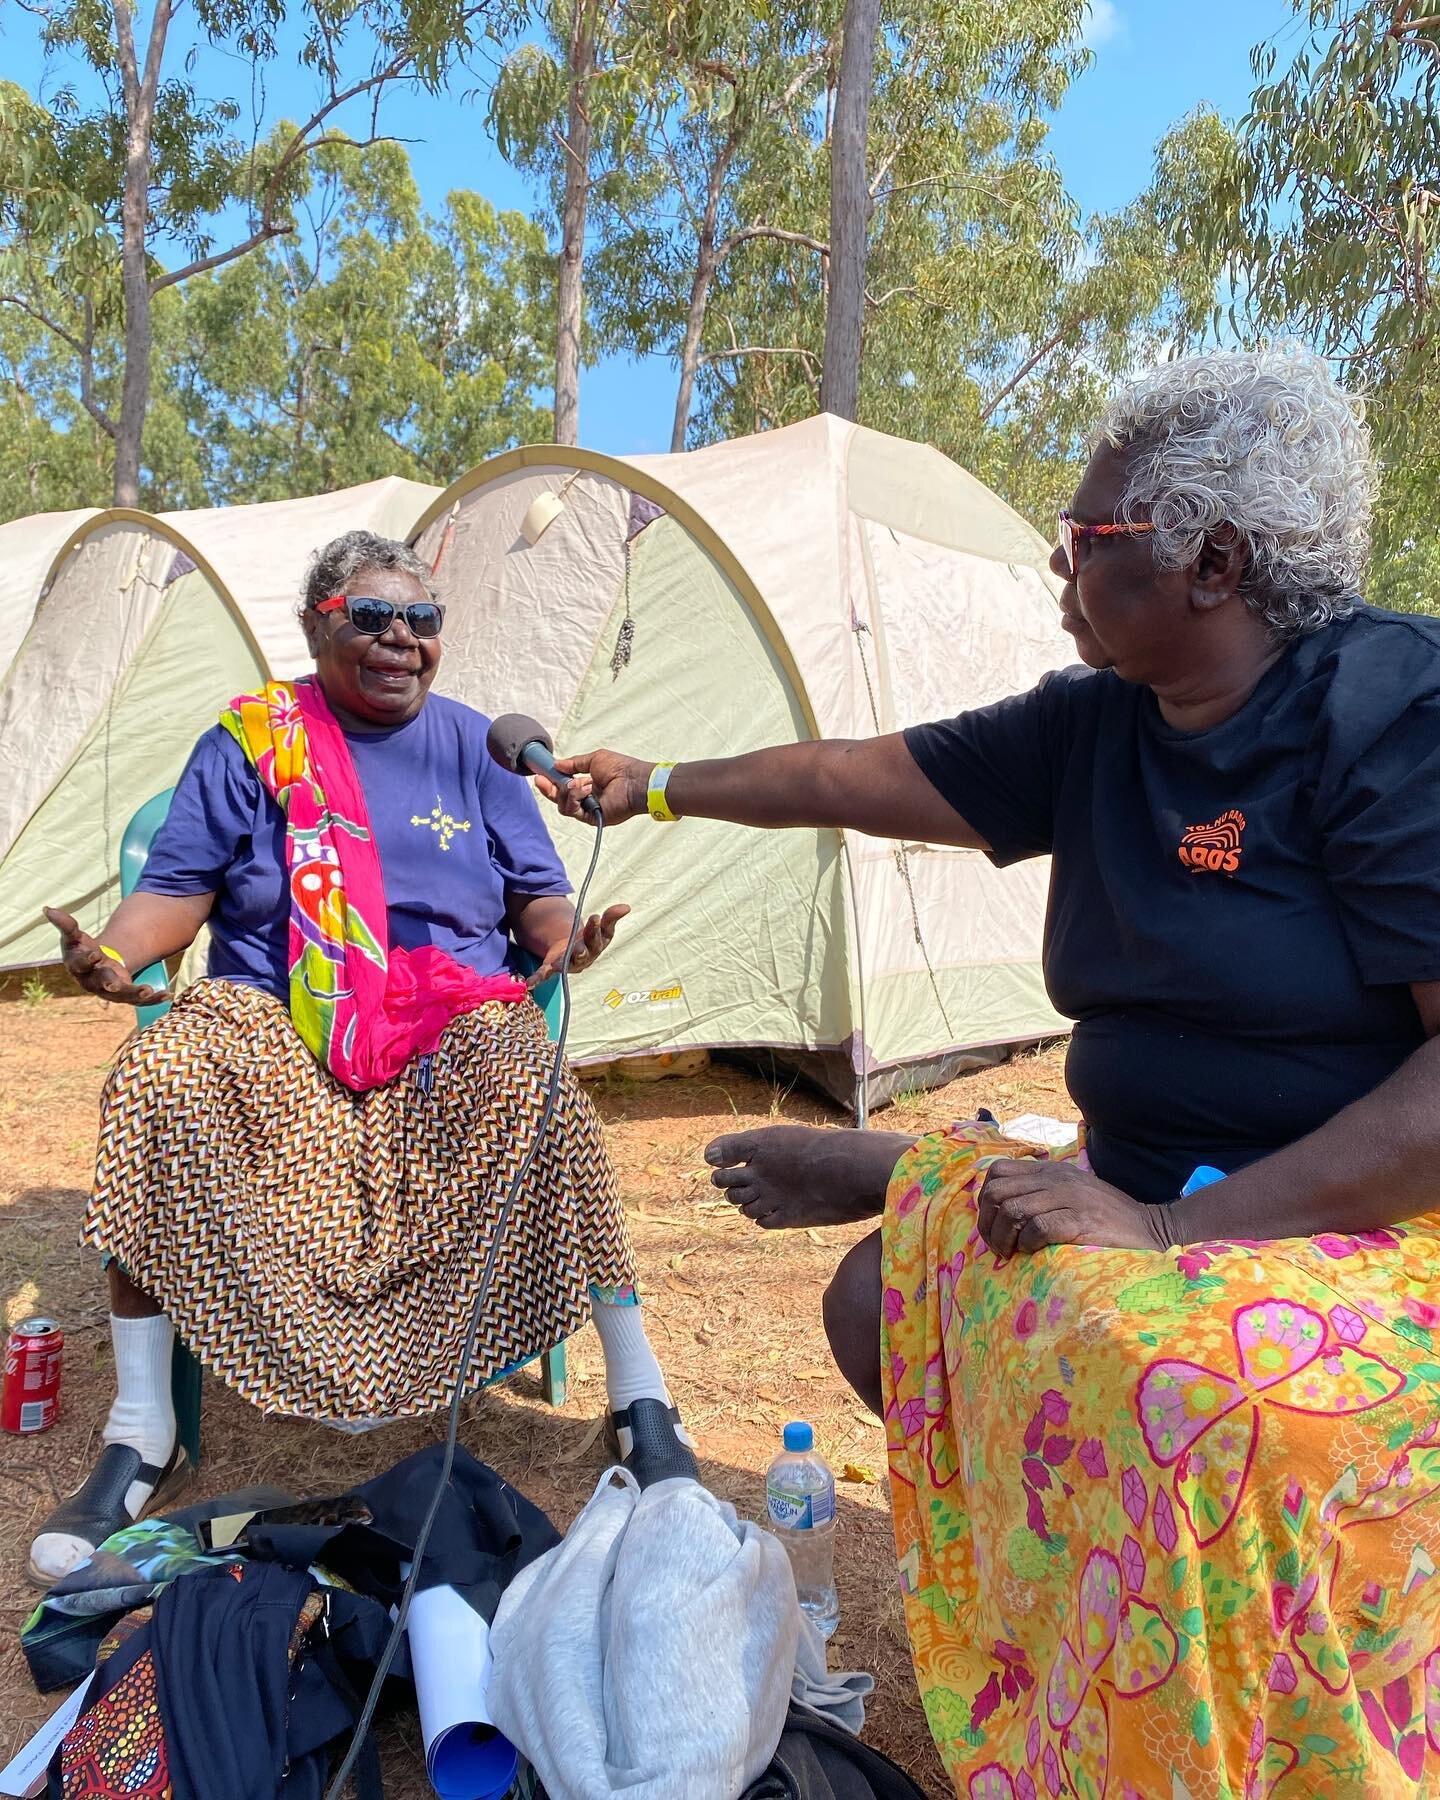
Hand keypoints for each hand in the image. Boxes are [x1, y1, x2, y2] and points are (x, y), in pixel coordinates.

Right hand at [44, 907, 169, 1007]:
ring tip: (148, 990)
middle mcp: (92, 982)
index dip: (87, 960)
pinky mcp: (125, 995)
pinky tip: (167, 995)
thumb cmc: (82, 948)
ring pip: (122, 995)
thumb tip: (47, 909)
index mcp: (78, 967)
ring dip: (135, 993)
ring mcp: (109, 991)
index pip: (80, 964)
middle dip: (109, 982)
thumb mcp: (74, 936)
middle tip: (116, 984)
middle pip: (101, 983)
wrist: (96, 965)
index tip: (95, 954)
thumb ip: (65, 924)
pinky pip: (139, 999)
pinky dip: (153, 998)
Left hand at [526, 904, 629, 986]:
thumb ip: (611, 917)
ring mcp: (569, 963)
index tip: (596, 916)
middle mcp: (585, 957)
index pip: (602, 936)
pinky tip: (530, 983)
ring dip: (567, 959)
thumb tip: (627, 906)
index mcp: (597, 945)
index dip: (599, 926)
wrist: (573, 955)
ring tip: (566, 957)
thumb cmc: (589, 940)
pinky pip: (545, 974)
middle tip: (591, 924)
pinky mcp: (553, 968)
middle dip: (588, 938)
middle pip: (588, 949)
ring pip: (569, 961)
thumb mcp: (600, 927)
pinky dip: (537, 978)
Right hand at [536, 751, 654, 825]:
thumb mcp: (593, 759)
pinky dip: (575, 798)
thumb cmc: (621, 768)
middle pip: (558, 798)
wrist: (634, 781)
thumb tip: (557, 764)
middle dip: (548, 789)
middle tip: (542, 779)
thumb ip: (574, 764)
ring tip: (581, 783)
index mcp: (586, 784)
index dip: (550, 781)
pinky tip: (585, 789)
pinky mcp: (590, 817)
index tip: (540, 774)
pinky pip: (571, 811)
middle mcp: (585, 798)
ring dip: (567, 791)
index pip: (563, 786)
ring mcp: (588, 808)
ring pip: (562, 805)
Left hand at [977, 1158, 1171, 1255]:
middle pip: (997, 1191)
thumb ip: (1042, 1196)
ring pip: (1011, 1209)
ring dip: (1003, 1238)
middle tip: (998, 1248)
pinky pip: (1036, 1227)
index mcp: (1051, 1171)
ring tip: (1011, 1255)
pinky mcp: (1081, 1220)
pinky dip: (1026, 1244)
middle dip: (988, 1223)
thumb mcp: (1072, 1196)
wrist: (1153, 1230)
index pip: (997, 1172)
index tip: (993, 1226)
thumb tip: (1001, 1212)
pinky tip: (1033, 1253)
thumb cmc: (1109, 1221)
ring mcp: (1069, 1197)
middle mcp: (1057, 1179)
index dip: (985, 1201)